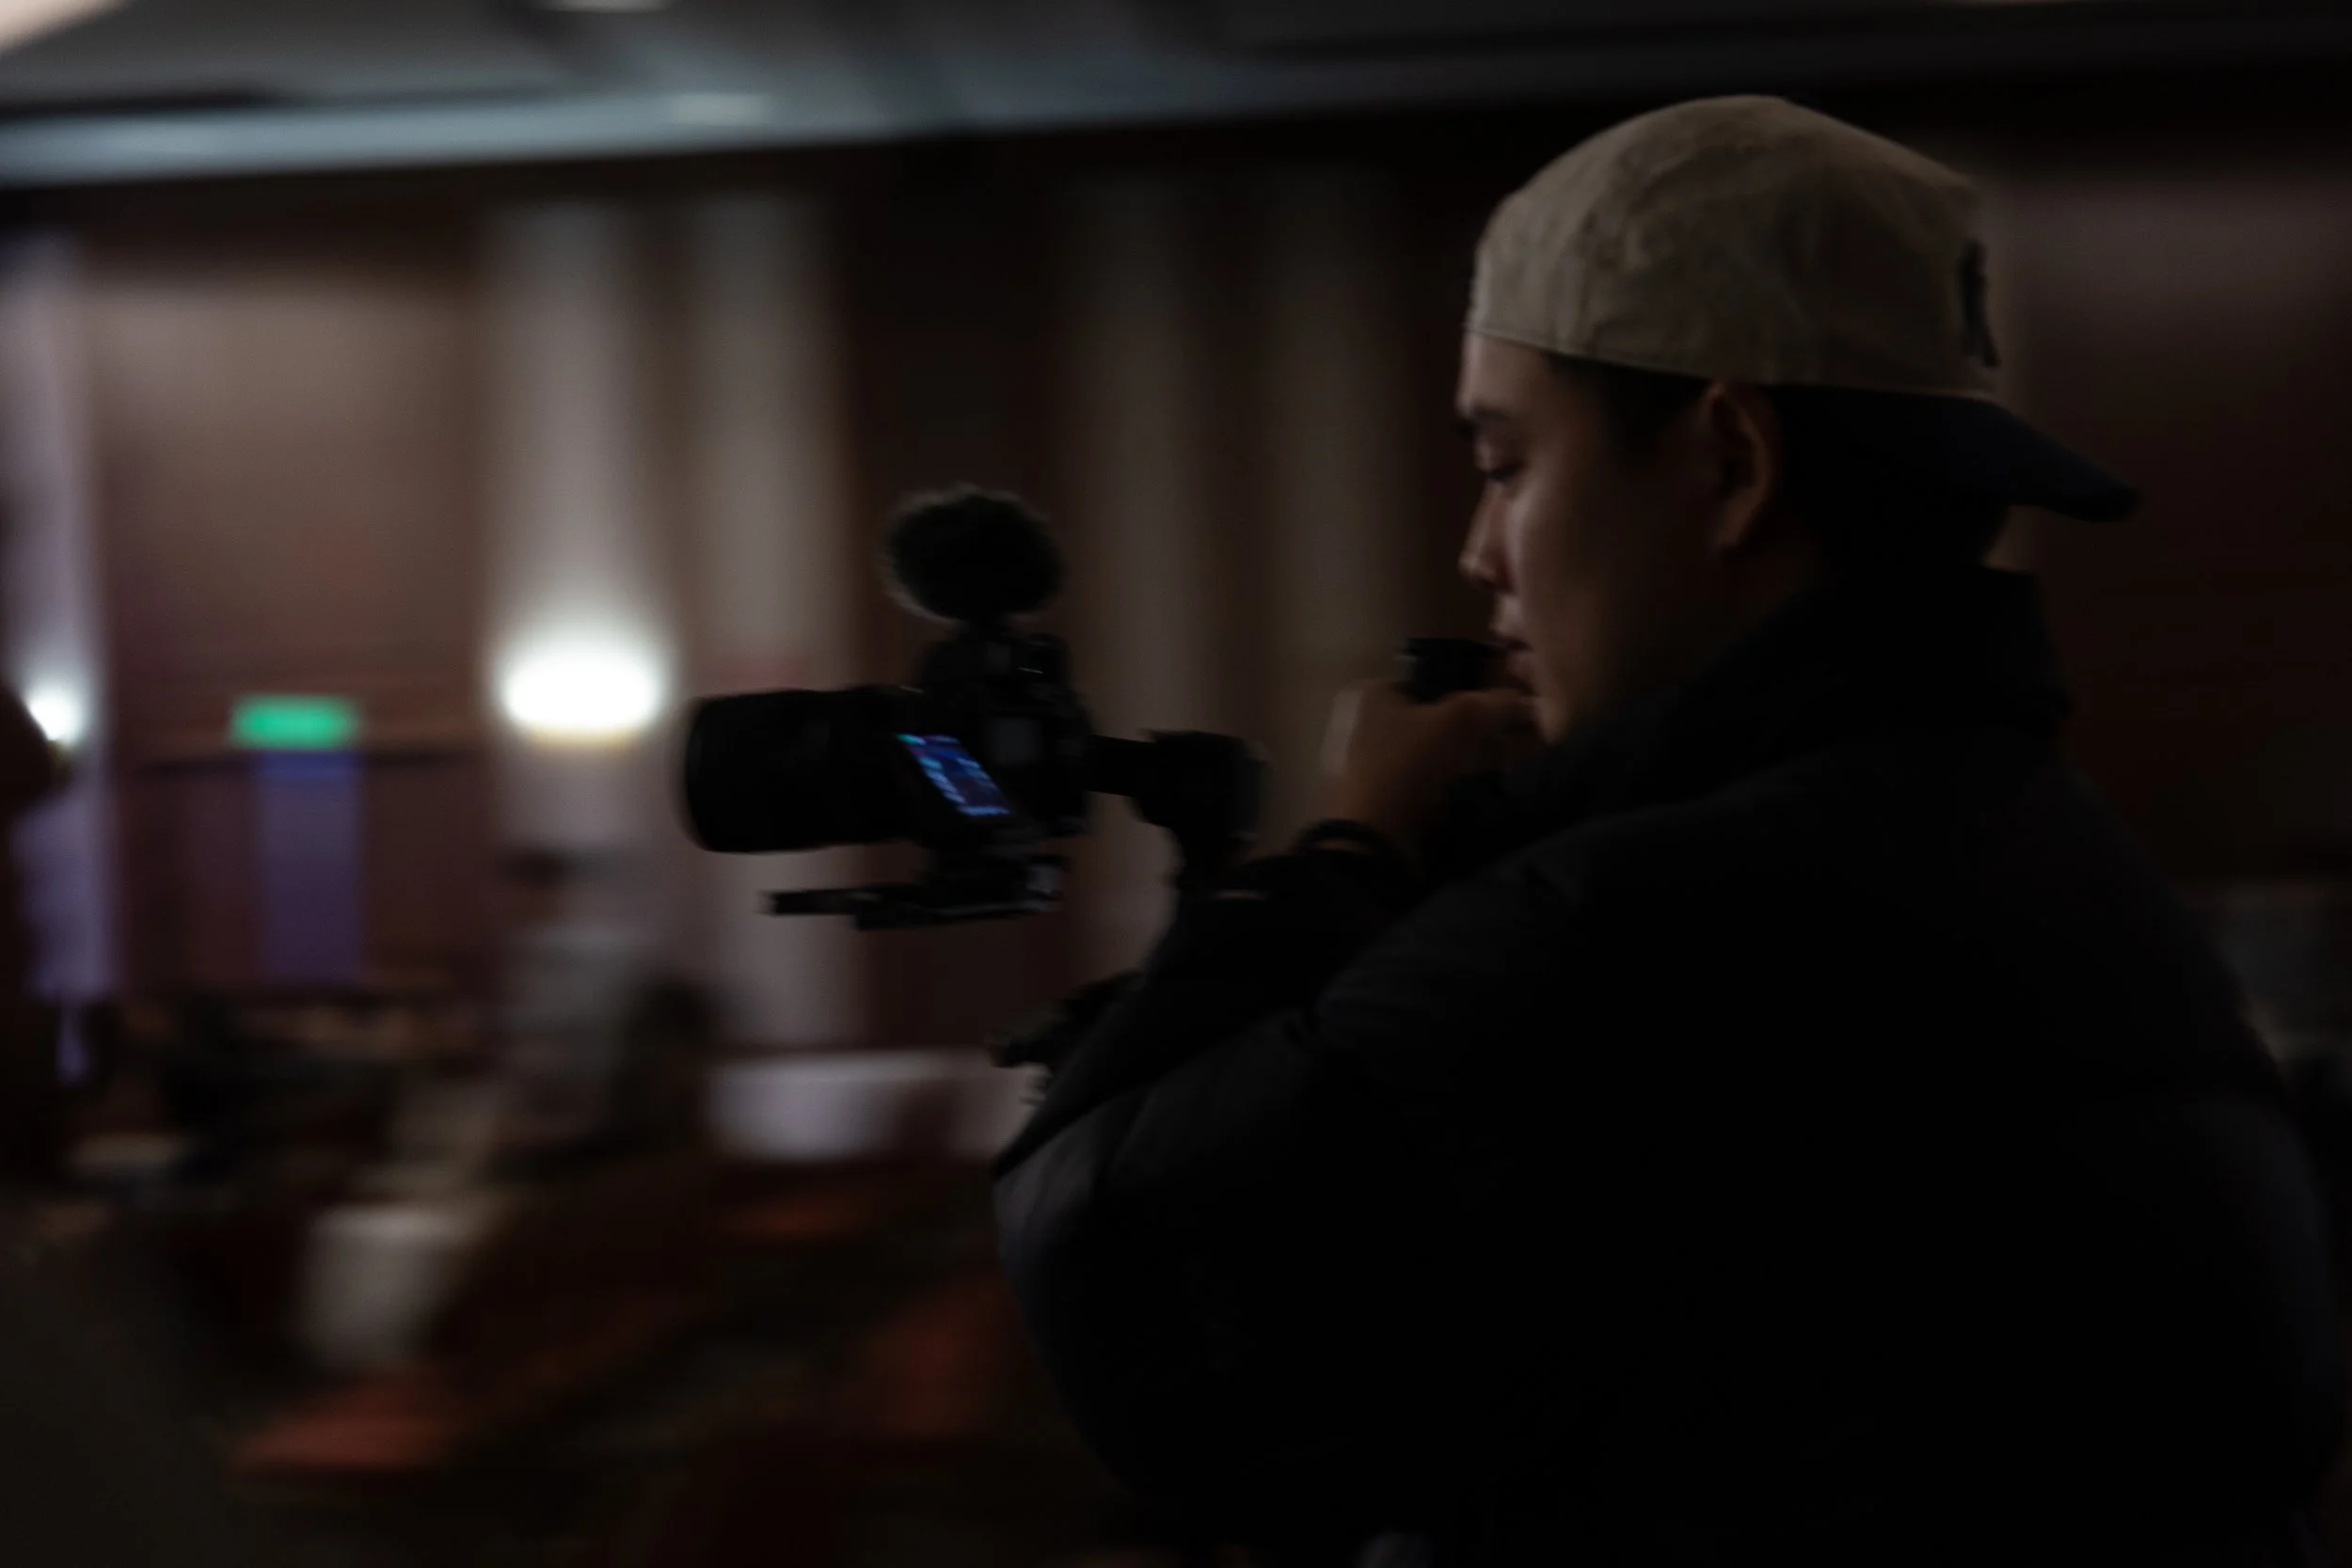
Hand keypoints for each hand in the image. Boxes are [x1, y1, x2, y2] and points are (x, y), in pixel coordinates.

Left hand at [1320, 680, 1536, 864]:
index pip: (1433, 681)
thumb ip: (1493, 704)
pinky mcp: (1386, 799)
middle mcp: (1367, 724)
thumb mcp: (1456, 722)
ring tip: (1506, 764)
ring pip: (1436, 753)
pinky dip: (1455, 785)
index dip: (1472, 692)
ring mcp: (1375, 765)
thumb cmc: (1408, 765)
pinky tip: (1482, 789)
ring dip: (1469, 759)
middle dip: (1475, 729)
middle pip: (1437, 719)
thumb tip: (1527, 701)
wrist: (1375, 841)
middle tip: (1512, 738)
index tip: (1506, 707)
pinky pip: (1431, 783)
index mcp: (1372, 695)